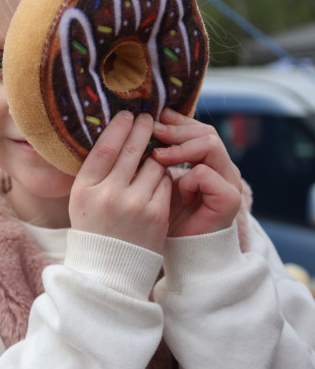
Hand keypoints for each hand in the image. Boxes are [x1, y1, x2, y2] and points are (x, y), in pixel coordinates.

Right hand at [69, 112, 171, 253]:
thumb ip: (95, 170)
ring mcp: (134, 205)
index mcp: (84, 189)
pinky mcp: (156, 215)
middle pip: (131, 150)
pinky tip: (158, 178)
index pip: (105, 147)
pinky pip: (166, 182)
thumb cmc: (95, 228)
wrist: (109, 272)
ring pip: (153, 164)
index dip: (118, 127)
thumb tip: (113, 133)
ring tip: (152, 154)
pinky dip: (163, 177)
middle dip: (142, 129)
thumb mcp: (82, 199)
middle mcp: (108, 194)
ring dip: (155, 156)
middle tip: (148, 118)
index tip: (127, 115)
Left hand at [151, 108, 241, 237]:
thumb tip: (138, 128)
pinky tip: (177, 191)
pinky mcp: (229, 199)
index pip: (199, 129)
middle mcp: (223, 168)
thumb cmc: (166, 217)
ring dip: (181, 149)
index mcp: (209, 161)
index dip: (179, 121)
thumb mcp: (158, 180)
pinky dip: (188, 179)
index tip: (156, 116)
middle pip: (207, 132)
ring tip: (158, 156)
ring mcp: (229, 182)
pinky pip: (206, 174)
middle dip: (177, 130)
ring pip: (210, 145)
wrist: (180, 251)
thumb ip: (158, 157)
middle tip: (154, 131)